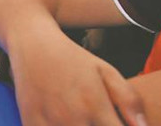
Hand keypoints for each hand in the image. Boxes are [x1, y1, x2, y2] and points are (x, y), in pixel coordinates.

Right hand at [9, 34, 146, 125]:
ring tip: (81, 118)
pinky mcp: (31, 123)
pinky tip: (62, 120)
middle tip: (95, 118)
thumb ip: (129, 100)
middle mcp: (73, 118)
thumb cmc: (72, 58)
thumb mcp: (105, 71)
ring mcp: (50, 122)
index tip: (116, 123)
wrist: (32, 43)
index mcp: (95, 106)